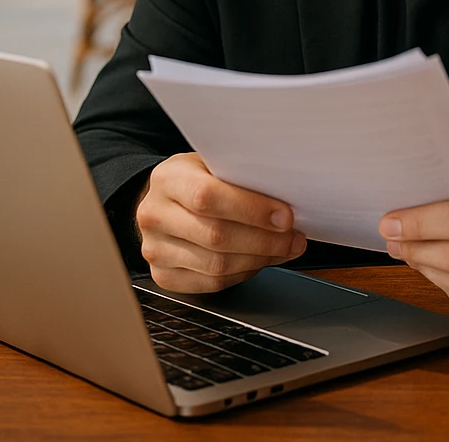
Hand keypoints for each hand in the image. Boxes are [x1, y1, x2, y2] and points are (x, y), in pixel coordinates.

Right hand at [135, 152, 307, 292]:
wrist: (164, 202)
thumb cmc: (197, 180)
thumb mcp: (215, 164)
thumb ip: (242, 178)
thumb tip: (286, 202)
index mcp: (168, 178)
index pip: (208, 197)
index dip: (251, 210)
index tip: (285, 217)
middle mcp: (154, 215)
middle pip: (216, 236)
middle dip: (265, 240)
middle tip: (294, 237)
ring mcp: (155, 249)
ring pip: (217, 266)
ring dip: (259, 259)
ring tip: (283, 248)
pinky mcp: (163, 276)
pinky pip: (212, 283)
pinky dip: (243, 273)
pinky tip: (258, 260)